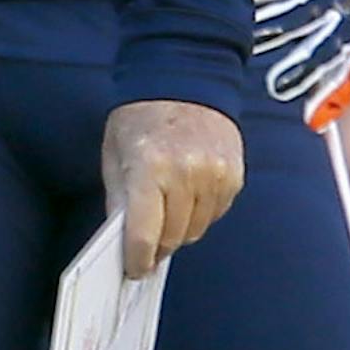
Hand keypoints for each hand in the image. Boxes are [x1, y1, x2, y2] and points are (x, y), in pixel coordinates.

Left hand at [101, 99, 244, 276]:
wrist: (183, 80)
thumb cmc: (140, 116)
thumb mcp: (115, 152)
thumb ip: (118, 196)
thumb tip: (122, 238)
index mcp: (149, 167)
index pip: (145, 232)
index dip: (138, 258)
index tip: (133, 269)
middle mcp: (185, 174)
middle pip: (173, 236)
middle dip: (157, 246)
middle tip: (146, 247)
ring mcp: (215, 176)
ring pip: (197, 230)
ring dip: (179, 230)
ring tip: (165, 213)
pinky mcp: (234, 177)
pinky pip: (215, 214)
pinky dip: (199, 214)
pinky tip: (186, 196)